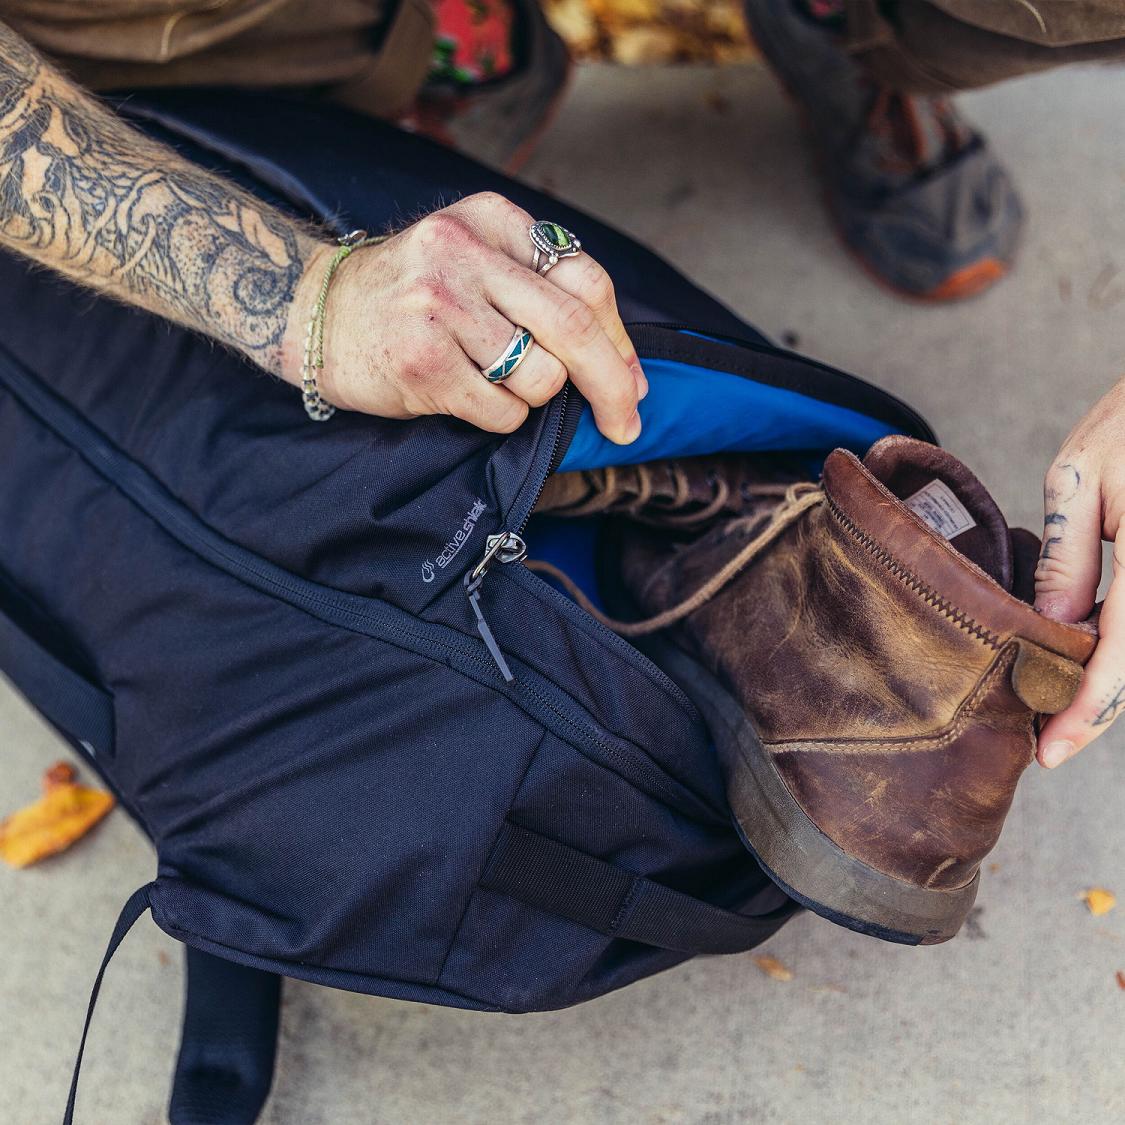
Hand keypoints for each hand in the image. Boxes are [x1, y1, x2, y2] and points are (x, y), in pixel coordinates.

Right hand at [280, 193, 645, 443]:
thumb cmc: (412, 297)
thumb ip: (539, 287)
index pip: (585, 279)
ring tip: (490, 379)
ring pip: (540, 377)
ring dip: (532, 396)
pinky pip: (502, 411)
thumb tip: (624, 364)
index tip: (633, 382)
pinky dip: (499, 417)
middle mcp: (463, 254)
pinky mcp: (421, 362)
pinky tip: (464, 395)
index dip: (620, 339)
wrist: (316, 313)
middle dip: (613, 385)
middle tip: (627, 423)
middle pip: (574, 326)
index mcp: (489, 220)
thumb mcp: (473, 258)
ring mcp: (439, 307)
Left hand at [1034, 374, 1124, 766]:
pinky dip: (1119, 649)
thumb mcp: (1080, 475)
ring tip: (1052, 705)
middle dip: (1093, 709)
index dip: (1084, 712)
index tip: (1049, 752)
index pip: (1120, 657)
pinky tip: (1081, 655)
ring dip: (1107, 682)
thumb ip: (1069, 555)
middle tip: (1043, 738)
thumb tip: (1050, 625)